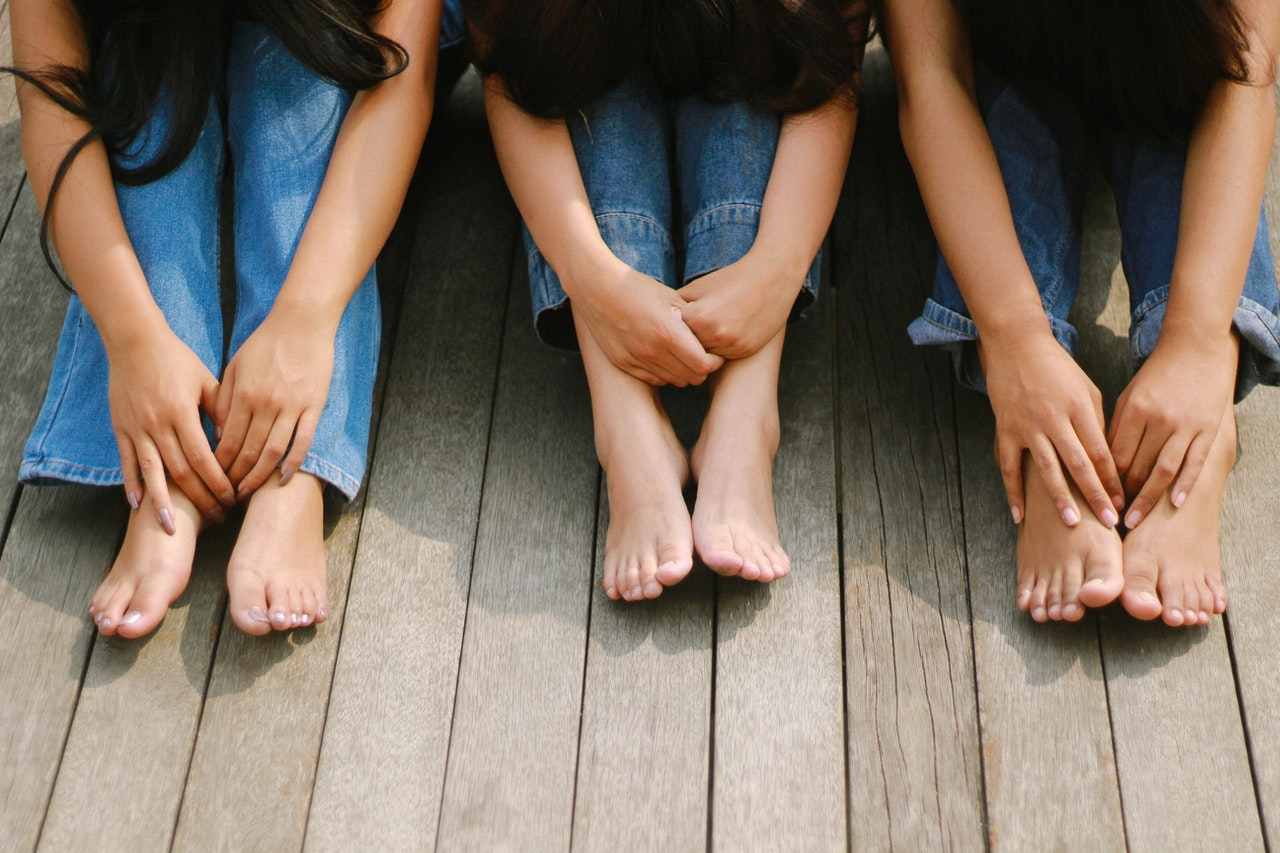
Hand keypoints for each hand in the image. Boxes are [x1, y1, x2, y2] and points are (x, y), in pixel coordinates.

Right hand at [108, 329, 233, 530]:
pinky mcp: (120, 428)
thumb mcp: (206, 381)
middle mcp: (157, 424)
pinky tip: (138, 505)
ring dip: (162, 503)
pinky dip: (131, 484)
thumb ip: (221, 410)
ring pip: (151, 473)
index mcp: (181, 412)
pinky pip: (127, 462)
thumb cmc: (177, 359)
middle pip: (180, 471)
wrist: (134, 340)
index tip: (232, 498)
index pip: (202, 457)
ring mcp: (135, 428)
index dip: (217, 481)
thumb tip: (236, 441)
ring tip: (171, 528)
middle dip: (199, 498)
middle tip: (216, 517)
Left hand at [214, 309, 334, 496]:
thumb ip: (224, 399)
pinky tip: (284, 478)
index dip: (219, 465)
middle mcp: (266, 404)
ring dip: (260, 476)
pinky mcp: (313, 406)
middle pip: (249, 452)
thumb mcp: (236, 366)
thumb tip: (219, 434)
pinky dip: (293, 463)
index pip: (227, 440)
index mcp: (244, 394)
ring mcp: (292, 407)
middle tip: (228, 495)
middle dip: (236, 477)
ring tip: (250, 492)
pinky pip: (303, 441)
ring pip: (274, 451)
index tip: (213, 480)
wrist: (301, 322)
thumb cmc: (265, 343)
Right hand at [569, 261, 722, 385]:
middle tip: (702, 356)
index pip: (704, 365)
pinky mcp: (623, 363)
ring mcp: (636, 359)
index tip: (715, 354)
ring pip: (673, 381)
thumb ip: (692, 322)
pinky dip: (664, 373)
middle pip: (691, 377)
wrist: (597, 289)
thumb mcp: (671, 298)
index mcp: (668, 332)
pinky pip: (653, 379)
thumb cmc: (638, 289)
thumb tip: (713, 337)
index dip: (714, 362)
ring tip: (683, 356)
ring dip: (683, 372)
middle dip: (702, 369)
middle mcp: (652, 351)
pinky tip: (664, 357)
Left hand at [677, 253, 801, 359]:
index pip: (674, 333)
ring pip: (707, 356)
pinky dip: (721, 349)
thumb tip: (656, 317)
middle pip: (689, 348)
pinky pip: (725, 357)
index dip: (673, 328)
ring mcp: (732, 344)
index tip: (674, 324)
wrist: (773, 277)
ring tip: (707, 332)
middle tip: (687, 333)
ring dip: (705, 348)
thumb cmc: (732, 278)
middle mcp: (715, 334)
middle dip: (687, 341)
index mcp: (699, 317)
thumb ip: (677, 303)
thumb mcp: (700, 286)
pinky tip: (723, 334)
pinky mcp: (746, 350)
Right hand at [982, 334, 1123, 527]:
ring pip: (1046, 469)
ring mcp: (1027, 425)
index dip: (1112, 479)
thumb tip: (1105, 461)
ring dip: (1059, 498)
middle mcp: (1053, 418)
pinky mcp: (1005, 429)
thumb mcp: (1086, 389)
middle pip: (1078, 464)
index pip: (1101, 451)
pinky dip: (1013, 492)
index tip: (1122, 502)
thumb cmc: (1058, 368)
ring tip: (1071, 524)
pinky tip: (1019, 515)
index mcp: (1079, 407)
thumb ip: (1096, 423)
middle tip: (1109, 523)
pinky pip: (1008, 467)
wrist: (1016, 346)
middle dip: (1095, 495)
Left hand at [1108, 329, 1235, 526]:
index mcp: (1134, 410)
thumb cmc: (1155, 376)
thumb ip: (1116, 427)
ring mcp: (1185, 425)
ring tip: (1134, 520)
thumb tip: (1100, 462)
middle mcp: (1159, 419)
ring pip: (1164, 470)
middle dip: (1123, 494)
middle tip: (1110, 518)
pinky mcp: (1207, 429)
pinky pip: (1195, 463)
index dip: (1103, 479)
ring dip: (1148, 498)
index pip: (1115, 454)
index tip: (1094, 498)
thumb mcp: (1129, 397)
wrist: (1195, 349)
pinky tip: (1174, 505)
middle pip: (1137, 466)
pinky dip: (1184, 485)